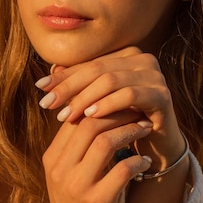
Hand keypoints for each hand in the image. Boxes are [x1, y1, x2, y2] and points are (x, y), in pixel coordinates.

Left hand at [36, 47, 186, 173]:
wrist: (156, 148)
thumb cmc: (123, 123)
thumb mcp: (98, 103)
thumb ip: (79, 86)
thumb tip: (48, 76)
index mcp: (127, 55)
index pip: (90, 63)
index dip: (64, 76)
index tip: (40, 88)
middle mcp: (143, 59)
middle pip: (98, 70)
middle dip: (70, 88)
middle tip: (48, 104)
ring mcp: (155, 75)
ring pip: (111, 80)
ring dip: (85, 98)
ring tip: (66, 114)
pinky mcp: (162, 95)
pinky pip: (130, 95)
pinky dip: (108, 104)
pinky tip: (90, 116)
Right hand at [42, 110, 152, 202]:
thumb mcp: (70, 173)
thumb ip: (80, 147)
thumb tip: (101, 111)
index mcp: (53, 157)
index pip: (75, 116)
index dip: (101, 104)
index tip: (124, 101)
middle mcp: (60, 168)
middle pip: (90, 123)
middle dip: (119, 112)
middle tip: (140, 109)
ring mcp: (76, 185)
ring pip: (105, 141)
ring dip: (131, 131)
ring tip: (146, 128)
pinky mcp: (96, 202)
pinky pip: (122, 170)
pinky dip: (138, 161)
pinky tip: (146, 162)